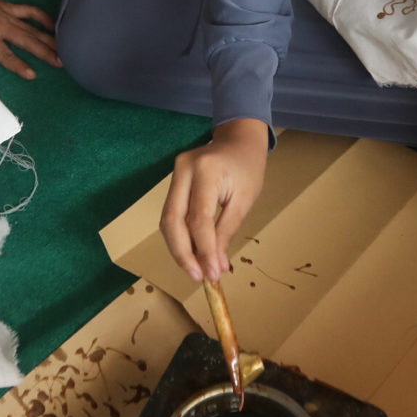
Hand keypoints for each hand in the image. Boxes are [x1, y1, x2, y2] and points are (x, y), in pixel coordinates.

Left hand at [0, 0, 60, 78]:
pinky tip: (55, 25)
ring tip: (63, 49)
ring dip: (48, 39)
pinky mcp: (9, 6)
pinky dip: (43, 17)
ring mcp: (7, 14)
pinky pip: (30, 11)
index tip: (32, 74)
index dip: (18, 65)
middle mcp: (0, 24)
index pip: (4, 54)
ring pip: (32, 28)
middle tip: (61, 62)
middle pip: (26, 41)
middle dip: (44, 52)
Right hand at [163, 120, 268, 282]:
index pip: (198, 218)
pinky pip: (172, 213)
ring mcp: (175, 173)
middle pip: (172, 220)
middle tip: (197, 277)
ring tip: (196, 270)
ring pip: (167, 220)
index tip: (212, 274)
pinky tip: (192, 252)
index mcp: (206, 170)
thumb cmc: (248, 167)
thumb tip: (215, 265)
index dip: (203, 250)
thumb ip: (226, 231)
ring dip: (179, 248)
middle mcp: (184, 169)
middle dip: (182, 253)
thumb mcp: (244, 200)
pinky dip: (180, 236)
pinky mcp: (174, 180)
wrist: (239, 139)